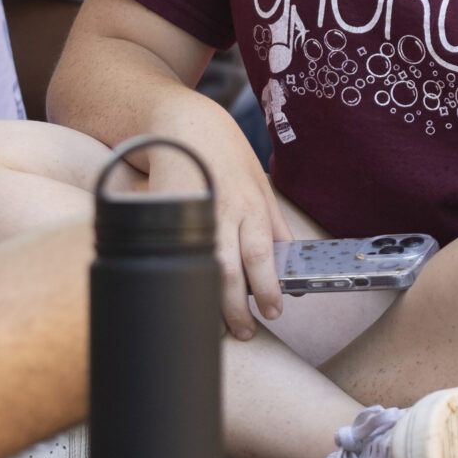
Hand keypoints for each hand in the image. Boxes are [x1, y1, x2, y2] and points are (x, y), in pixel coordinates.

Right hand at [145, 100, 289, 340]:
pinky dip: (184, 279)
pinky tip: (186, 296)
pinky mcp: (166, 215)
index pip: (262, 256)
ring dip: (212, 302)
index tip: (276, 311)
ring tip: (219, 326)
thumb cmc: (227, 155)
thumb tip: (291, 258)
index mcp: (252, 205)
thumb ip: (275, 223)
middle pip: (230, 271)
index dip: (268, 288)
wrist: (184, 125)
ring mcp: (192, 215)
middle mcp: (224, 212)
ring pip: (202, 268)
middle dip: (238, 308)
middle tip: (245, 332)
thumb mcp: (261, 183)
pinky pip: (177, 254)